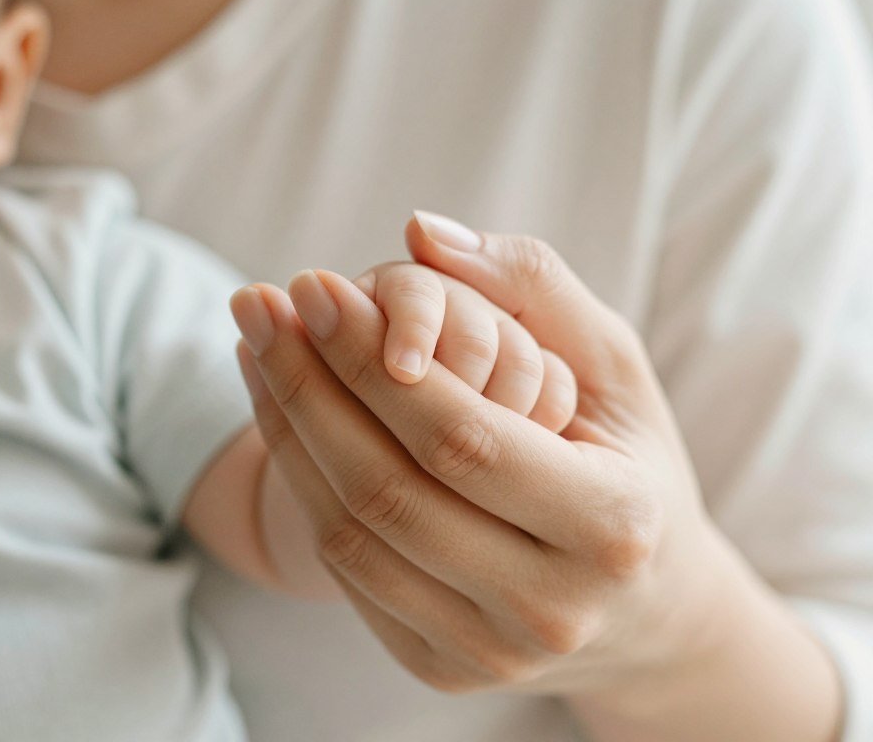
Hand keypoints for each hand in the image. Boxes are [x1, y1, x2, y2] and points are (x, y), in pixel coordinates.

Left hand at [229, 215, 839, 740]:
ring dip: (288, 433)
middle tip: (260, 305)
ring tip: (256, 349)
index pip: (462, 439)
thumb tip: (421, 232)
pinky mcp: (444, 669)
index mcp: (614, 524)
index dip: (371, 360)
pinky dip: (303, 487)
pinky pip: (349, 575)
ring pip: (353, 537)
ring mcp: (493, 652)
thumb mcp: (615, 365)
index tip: (311, 286)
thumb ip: (534, 285)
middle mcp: (554, 607)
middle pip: (390, 492)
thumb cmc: (631, 465)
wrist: (646, 606)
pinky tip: (284, 415)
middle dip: (309, 386)